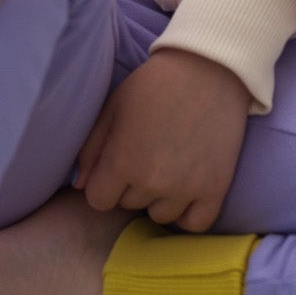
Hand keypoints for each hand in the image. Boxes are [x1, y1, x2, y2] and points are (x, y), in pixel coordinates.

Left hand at [72, 46, 250, 232]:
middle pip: (128, 205)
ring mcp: (186, 188)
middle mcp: (152, 181)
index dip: (104, 182)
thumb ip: (91, 148)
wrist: (208, 69)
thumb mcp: (113, 107)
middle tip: (147, 152)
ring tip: (168, 164)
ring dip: (159, 196)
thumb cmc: (154, 84)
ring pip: (159, 214)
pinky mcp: (215, 189)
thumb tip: (80, 185)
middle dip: (131, 184)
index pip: (98, 200)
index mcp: (123, 160)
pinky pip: (194, 224)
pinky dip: (187, 212)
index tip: (116, 164)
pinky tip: (185, 189)